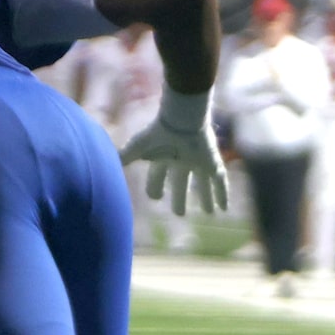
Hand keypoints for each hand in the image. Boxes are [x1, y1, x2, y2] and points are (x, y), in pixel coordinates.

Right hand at [120, 91, 229, 215]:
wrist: (181, 120)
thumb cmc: (157, 134)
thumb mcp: (137, 149)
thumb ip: (124, 158)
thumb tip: (110, 167)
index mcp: (163, 157)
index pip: (158, 176)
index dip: (156, 187)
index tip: (155, 198)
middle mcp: (181, 161)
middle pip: (181, 183)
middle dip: (180, 197)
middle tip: (180, 213)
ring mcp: (198, 162)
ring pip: (203, 183)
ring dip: (205, 198)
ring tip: (208, 213)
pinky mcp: (212, 161)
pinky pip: (219, 180)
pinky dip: (221, 194)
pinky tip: (224, 208)